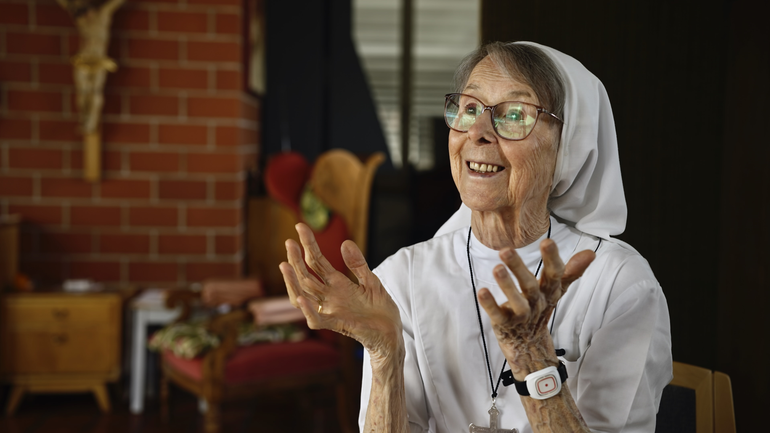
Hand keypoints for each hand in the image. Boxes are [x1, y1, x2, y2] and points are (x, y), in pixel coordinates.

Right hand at [279, 223, 403, 363]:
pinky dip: (308, 310)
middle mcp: (330, 296)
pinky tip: (301, 299)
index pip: (317, 262)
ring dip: (293, 282)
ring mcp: (332, 310)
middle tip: (288, 242)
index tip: (299, 227)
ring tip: (285, 265)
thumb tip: (345, 242)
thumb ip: (357, 264)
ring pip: (305, 295)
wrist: (391, 334)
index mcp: (337, 284)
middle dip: (296, 260)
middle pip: (306, 276)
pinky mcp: (338, 324)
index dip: (308, 245)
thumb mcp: (371, 281)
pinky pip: (318, 319)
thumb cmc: (380, 309)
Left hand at [477, 239, 594, 378]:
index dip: (552, 260)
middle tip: (506, 250)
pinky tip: (481, 292)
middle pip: (530, 286)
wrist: (530, 345)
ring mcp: (521, 315)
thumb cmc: (540, 310)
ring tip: (496, 268)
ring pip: (516, 302)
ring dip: (506, 285)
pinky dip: (490, 304)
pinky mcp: (505, 324)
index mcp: (549, 293)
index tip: (548, 242)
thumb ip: (570, 271)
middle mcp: (536, 303)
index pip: (554, 275)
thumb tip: (591, 253)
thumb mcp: (556, 291)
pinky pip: (498, 315)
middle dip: (519, 268)